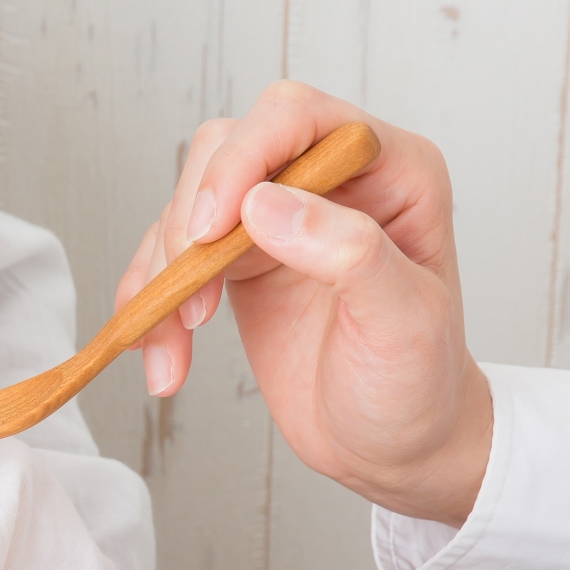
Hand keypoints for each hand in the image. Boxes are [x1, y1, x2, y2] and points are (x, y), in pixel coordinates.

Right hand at [117, 81, 490, 525]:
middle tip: (192, 297)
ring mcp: (279, 219)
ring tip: (174, 342)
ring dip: (165, 272)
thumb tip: (264, 202)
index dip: (242, 159)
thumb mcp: (403, 324)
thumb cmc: (420, 388)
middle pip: (227, 148)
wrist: (396, 451)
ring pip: (188, 201)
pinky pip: (172, 259)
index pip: (296, 118)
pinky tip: (161, 356)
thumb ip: (349, 254)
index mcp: (390, 171)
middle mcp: (329, 181)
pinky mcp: (239, 262)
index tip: (209, 231)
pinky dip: (150, 304)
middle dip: (192, 219)